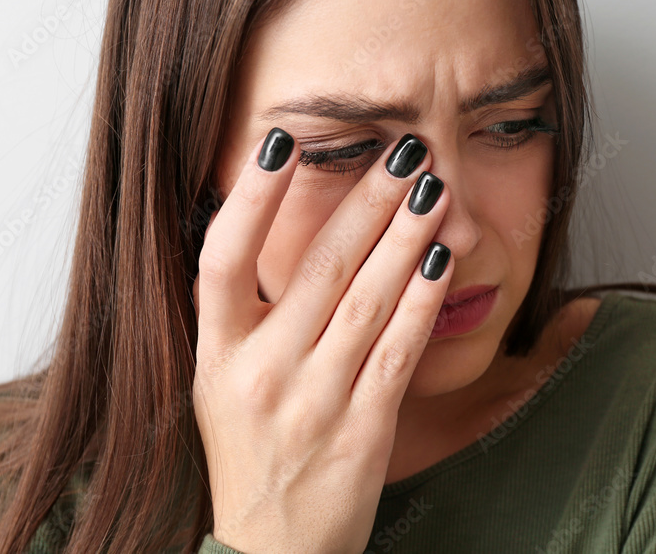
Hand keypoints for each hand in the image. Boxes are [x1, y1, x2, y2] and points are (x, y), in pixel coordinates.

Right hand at [191, 129, 451, 552]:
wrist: (273, 552)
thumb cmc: (251, 457)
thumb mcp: (222, 386)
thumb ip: (247, 318)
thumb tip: (276, 230)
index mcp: (215, 358)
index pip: (220, 260)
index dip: (249, 198)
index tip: (282, 142)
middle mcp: (260, 374)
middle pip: (314, 268)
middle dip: (364, 204)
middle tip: (401, 154)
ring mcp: (312, 402)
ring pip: (364, 300)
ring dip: (403, 238)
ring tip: (432, 189)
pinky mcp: (362, 428)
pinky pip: (397, 349)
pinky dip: (421, 301)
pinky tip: (440, 260)